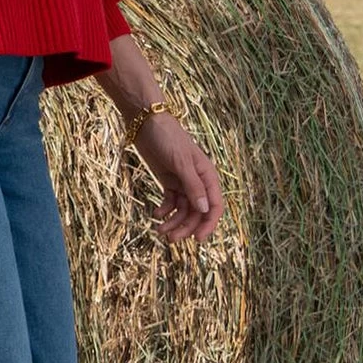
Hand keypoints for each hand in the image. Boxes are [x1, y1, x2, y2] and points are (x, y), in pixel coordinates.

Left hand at [129, 113, 223, 242]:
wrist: (147, 123)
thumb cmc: (168, 138)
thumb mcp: (181, 162)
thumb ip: (192, 186)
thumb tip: (204, 210)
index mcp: (207, 176)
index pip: (214, 206)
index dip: (208, 224)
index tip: (197, 240)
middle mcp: (197, 181)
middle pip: (196, 212)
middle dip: (185, 227)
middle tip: (170, 239)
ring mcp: (182, 182)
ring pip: (183, 210)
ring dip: (173, 222)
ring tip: (158, 230)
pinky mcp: (168, 181)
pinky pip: (170, 202)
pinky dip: (164, 211)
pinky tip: (155, 214)